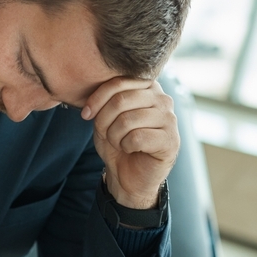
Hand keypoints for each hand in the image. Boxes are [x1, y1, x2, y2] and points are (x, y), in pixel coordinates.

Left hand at [81, 78, 178, 208]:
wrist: (129, 174)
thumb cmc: (118, 141)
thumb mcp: (105, 118)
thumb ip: (104, 102)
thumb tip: (91, 104)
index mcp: (148, 86)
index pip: (118, 82)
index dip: (97, 99)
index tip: (86, 114)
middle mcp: (163, 99)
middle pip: (121, 100)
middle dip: (104, 120)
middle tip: (105, 133)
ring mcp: (169, 119)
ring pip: (128, 120)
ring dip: (114, 135)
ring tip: (118, 142)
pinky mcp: (170, 140)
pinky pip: (137, 138)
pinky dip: (126, 146)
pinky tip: (131, 149)